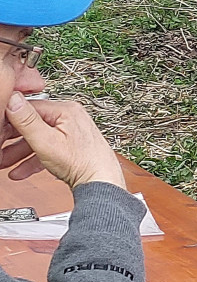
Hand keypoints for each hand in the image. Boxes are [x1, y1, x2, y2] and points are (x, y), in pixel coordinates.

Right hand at [2, 93, 124, 189]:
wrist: (101, 182)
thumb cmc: (81, 162)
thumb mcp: (46, 141)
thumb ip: (27, 120)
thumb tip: (14, 99)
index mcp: (66, 110)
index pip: (29, 107)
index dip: (9, 120)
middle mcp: (70, 117)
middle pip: (32, 124)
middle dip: (11, 140)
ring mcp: (72, 131)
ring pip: (38, 139)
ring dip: (19, 153)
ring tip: (4, 163)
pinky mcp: (71, 145)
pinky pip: (47, 149)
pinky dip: (33, 159)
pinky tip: (21, 171)